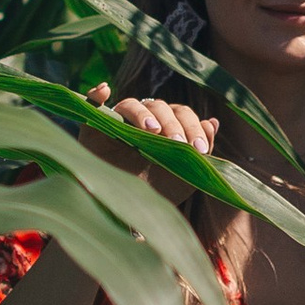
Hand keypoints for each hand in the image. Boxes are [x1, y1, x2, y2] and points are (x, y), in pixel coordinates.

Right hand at [86, 85, 220, 202]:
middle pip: (159, 107)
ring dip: (142, 113)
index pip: (181, 113)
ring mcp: (118, 122)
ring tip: (152, 130)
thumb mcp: (185, 175)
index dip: (192, 127)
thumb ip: (201, 151)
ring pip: (130, 104)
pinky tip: (104, 91)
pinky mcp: (93, 129)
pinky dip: (95, 94)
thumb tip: (212, 122)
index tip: (200, 149)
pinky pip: (92, 104)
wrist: (129, 213)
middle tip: (179, 145)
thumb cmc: (160, 192)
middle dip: (172, 125)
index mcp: (166, 124)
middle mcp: (142, 119)